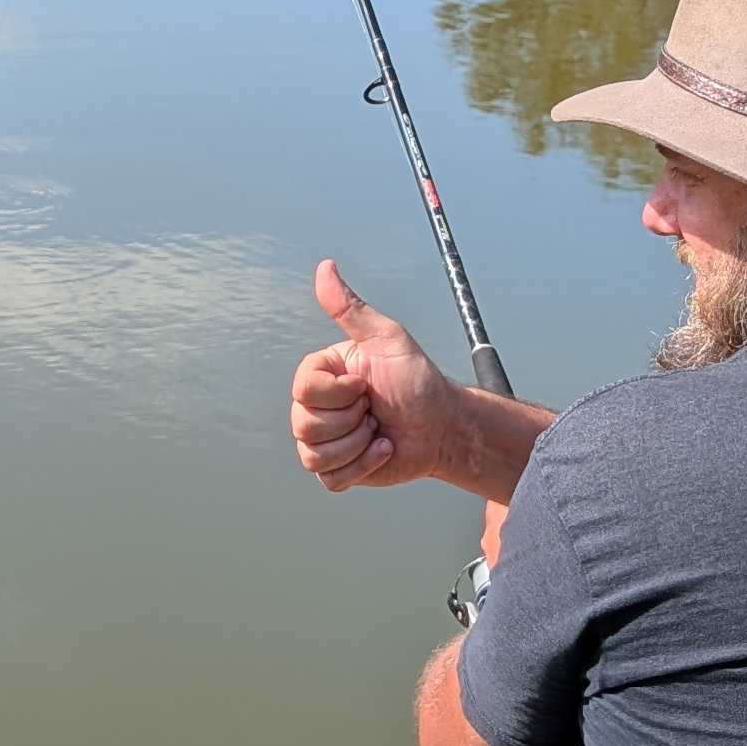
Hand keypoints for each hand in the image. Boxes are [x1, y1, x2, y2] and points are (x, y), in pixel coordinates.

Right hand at [289, 259, 457, 491]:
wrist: (443, 427)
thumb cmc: (418, 380)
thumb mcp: (387, 339)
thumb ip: (350, 308)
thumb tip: (325, 267)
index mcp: (323, 373)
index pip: (303, 388)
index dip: (339, 392)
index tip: (366, 384)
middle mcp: (318, 405)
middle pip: (304, 424)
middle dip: (352, 420)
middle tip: (375, 408)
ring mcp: (326, 439)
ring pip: (314, 454)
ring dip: (359, 445)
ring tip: (379, 430)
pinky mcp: (339, 468)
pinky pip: (331, 478)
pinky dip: (363, 466)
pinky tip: (382, 449)